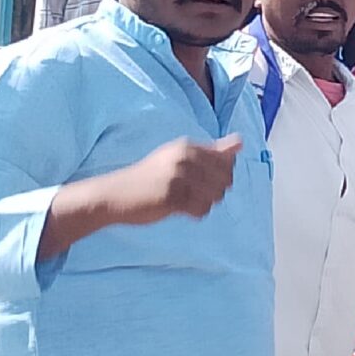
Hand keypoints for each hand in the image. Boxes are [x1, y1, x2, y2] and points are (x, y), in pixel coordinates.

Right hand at [110, 135, 245, 226]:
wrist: (115, 194)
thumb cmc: (150, 177)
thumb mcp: (179, 157)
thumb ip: (212, 152)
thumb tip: (240, 142)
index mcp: (188, 146)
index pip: (226, 162)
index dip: (220, 176)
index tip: (200, 180)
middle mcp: (184, 158)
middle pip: (225, 179)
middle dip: (214, 191)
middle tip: (192, 194)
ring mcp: (178, 177)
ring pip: (215, 196)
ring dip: (204, 203)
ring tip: (185, 201)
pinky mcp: (172, 197)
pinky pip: (201, 209)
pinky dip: (196, 213)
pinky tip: (181, 209)